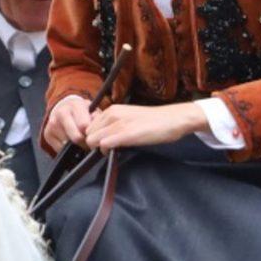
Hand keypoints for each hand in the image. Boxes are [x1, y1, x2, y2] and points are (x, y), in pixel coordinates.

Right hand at [43, 96, 93, 150]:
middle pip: (76, 137)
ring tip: (79, 139)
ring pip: (68, 145)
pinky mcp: (47, 134)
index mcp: (74, 106)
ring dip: (75, 146)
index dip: (90, 134)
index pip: (84, 126)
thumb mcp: (91, 109)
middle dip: (84, 142)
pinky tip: (70, 141)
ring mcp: (52, 124)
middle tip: (88, 142)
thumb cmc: (80, 110)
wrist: (62, 106)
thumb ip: (96, 118)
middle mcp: (61, 114)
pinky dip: (66, 149)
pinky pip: (60, 149)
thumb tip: (96, 130)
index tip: (93, 136)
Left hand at [85, 103, 206, 152]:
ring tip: (112, 151)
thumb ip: (115, 124)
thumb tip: (103, 137)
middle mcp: (113, 114)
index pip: (89, 127)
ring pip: (92, 140)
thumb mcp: (129, 117)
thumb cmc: (154, 121)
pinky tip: (116, 151)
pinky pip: (104, 144)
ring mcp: (119, 123)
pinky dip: (106, 151)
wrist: (173, 119)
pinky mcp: (127, 134)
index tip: (101, 144)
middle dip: (93, 144)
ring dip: (99, 149)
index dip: (93, 137)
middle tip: (106, 150)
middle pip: (88, 134)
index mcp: (112, 109)